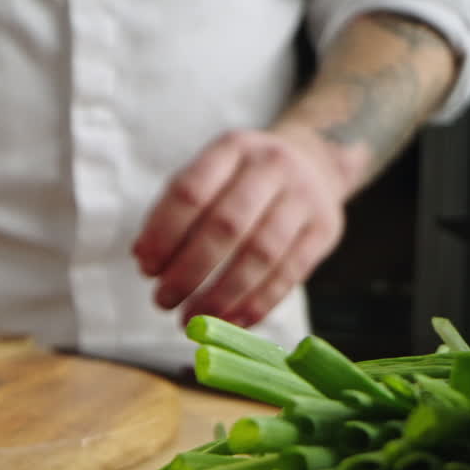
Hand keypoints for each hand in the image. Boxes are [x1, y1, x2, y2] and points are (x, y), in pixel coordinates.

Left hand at [132, 126, 348, 327]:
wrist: (314, 161)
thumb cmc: (241, 179)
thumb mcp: (208, 177)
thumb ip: (172, 212)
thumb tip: (144, 259)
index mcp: (232, 148)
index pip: (191, 191)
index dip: (164, 234)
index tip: (146, 268)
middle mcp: (272, 165)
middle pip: (226, 225)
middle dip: (190, 271)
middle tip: (163, 301)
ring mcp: (304, 195)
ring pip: (261, 253)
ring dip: (222, 295)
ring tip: (194, 319)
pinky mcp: (325, 229)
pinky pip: (290, 273)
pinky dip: (259, 302)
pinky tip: (233, 322)